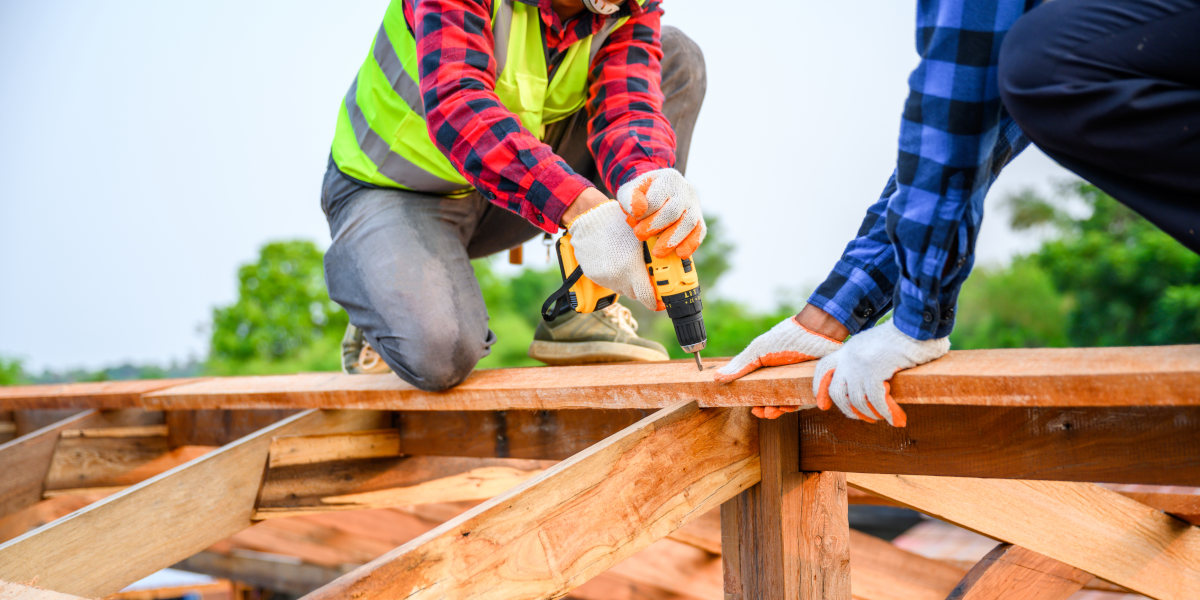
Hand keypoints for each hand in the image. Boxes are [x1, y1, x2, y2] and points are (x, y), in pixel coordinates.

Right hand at [567, 200, 657, 309]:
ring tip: (632, 266)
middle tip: (650, 280)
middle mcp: (616, 276)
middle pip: (635, 294)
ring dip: (630, 283)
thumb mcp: (641, 235)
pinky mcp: (593, 275)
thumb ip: (655, 254)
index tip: (662, 302)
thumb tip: (671, 265)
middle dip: (644, 290)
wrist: (587, 216)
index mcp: (630, 267)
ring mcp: (603, 277)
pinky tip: (617, 263)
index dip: (656, 302)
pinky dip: (616, 278)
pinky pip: (610, 283)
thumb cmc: (617, 221)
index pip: (646, 297)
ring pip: (622, 289)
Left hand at [616, 168, 705, 257]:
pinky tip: (680, 253)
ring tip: (657, 252)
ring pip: (688, 223)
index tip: (632, 221)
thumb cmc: (642, 194)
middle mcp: (684, 189)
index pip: (656, 199)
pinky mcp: (699, 219)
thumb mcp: (629, 190)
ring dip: (672, 240)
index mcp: (667, 179)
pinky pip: (699, 231)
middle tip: (640, 236)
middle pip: (673, 211)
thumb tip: (639, 210)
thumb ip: (629, 198)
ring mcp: (694, 204)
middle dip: (654, 227)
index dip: (644, 214)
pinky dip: (690, 244)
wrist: (657, 192)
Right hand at [714, 314, 842, 418]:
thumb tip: (716, 378)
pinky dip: (796, 406)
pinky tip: (789, 406)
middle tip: (762, 412)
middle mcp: (782, 377)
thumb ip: (740, 366)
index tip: (752, 408)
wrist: (816, 332)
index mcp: (767, 370)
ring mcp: (797, 382)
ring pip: (788, 404)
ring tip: (775, 410)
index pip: (759, 391)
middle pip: (773, 401)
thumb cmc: (786, 338)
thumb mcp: (758, 351)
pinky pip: (803, 401)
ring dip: (780, 411)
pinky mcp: (811, 385)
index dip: (755, 401)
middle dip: (767, 410)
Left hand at [812, 320, 949, 426]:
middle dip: (847, 409)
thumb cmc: (906, 336)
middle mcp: (850, 356)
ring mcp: (860, 363)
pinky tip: (895, 418)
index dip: (820, 387)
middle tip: (864, 418)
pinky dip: (885, 412)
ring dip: (870, 414)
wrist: (918, 325)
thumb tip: (872, 383)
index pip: (823, 367)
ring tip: (882, 419)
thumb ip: (868, 359)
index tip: (823, 405)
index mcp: (849, 348)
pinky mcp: (875, 370)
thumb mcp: (878, 345)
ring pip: (857, 400)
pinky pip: (875, 400)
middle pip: (836, 391)